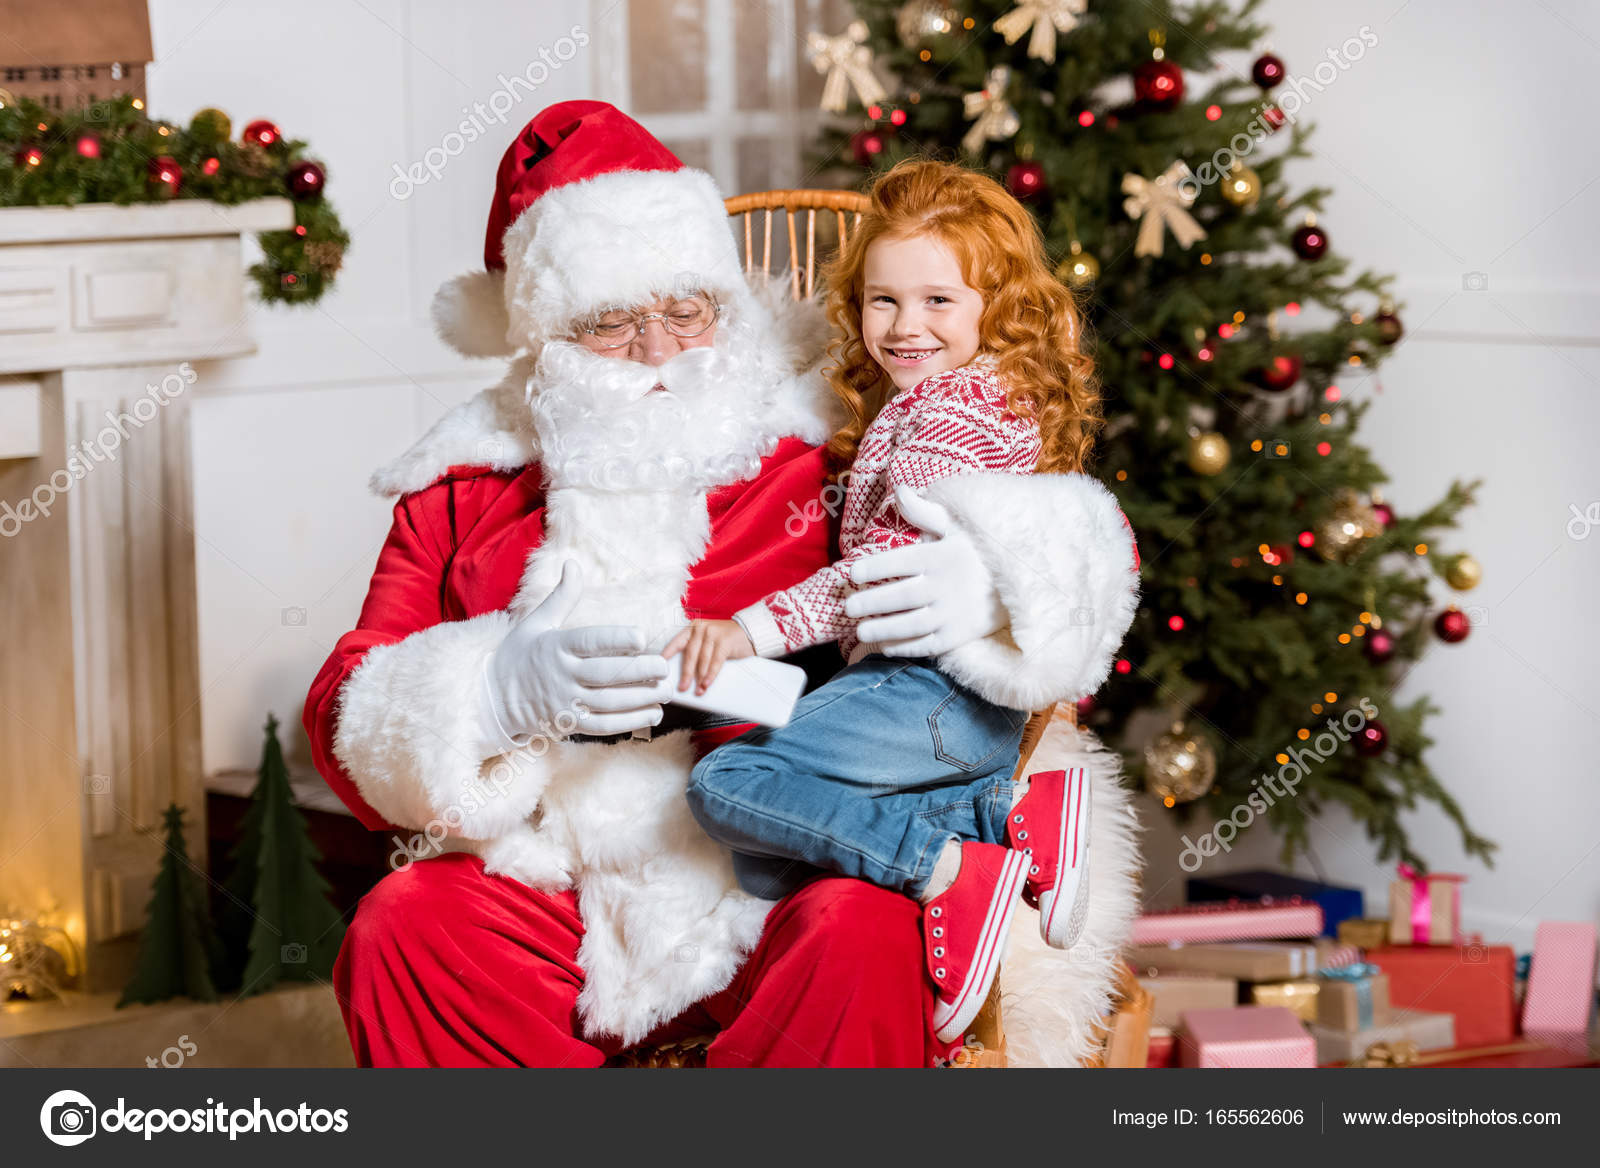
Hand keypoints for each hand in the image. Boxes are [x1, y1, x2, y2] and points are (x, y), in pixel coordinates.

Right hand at [478, 560, 668, 749]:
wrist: (492, 699)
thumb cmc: (517, 656)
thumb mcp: (535, 623)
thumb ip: (561, 597)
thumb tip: (573, 564)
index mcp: (555, 646)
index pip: (588, 641)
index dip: (616, 639)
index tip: (641, 637)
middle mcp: (561, 675)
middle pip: (605, 674)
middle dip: (638, 672)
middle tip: (664, 667)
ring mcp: (565, 702)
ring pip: (608, 702)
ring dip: (640, 698)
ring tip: (666, 690)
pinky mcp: (569, 723)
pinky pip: (604, 725)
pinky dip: (630, 721)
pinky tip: (652, 713)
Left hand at [662, 619, 755, 694]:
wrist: (750, 631)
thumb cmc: (727, 639)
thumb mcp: (708, 640)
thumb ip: (697, 650)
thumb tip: (685, 673)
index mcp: (693, 628)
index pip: (677, 643)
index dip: (667, 655)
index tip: (660, 668)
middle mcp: (701, 629)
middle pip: (689, 655)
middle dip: (686, 674)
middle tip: (682, 687)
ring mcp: (713, 634)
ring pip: (702, 661)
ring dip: (700, 678)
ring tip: (698, 690)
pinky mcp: (724, 641)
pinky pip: (715, 662)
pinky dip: (711, 675)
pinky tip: (707, 683)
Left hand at [844, 485, 1006, 657]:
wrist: (1020, 581)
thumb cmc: (980, 550)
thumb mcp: (956, 526)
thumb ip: (924, 512)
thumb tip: (900, 489)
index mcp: (941, 556)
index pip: (901, 562)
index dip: (874, 568)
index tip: (852, 574)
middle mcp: (946, 585)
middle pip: (902, 596)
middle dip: (871, 602)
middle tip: (847, 607)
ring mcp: (953, 613)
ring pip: (912, 624)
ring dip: (883, 629)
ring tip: (859, 632)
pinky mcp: (960, 635)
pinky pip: (929, 645)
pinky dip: (906, 648)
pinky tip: (885, 647)